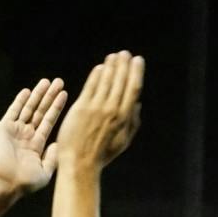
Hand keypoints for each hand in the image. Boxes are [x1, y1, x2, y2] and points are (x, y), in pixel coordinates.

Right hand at [0, 78, 68, 194]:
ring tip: (47, 81)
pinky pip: (13, 111)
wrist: (3, 183)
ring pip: (28, 108)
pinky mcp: (4, 128)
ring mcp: (15, 131)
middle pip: (40, 111)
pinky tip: (28, 91)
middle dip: (50, 96)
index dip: (56, 108)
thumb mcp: (44, 173)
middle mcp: (27, 135)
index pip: (49, 121)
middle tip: (59, 81)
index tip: (64, 94)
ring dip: (38, 95)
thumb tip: (57, 143)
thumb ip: (53, 158)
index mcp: (36, 145)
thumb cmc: (23, 183)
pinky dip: (20, 101)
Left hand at [55, 52, 143, 172]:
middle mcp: (112, 110)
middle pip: (121, 81)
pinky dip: (96, 75)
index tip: (138, 60)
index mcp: (125, 118)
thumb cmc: (102, 155)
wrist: (80, 163)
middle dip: (124, 65)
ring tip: (113, 56)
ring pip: (106, 81)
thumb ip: (133, 122)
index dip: (136, 72)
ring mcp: (97, 108)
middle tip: (125, 54)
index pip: (133, 89)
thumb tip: (138, 105)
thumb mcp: (123, 142)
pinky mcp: (81, 107)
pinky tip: (99, 67)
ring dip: (111, 66)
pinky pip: (91, 86)